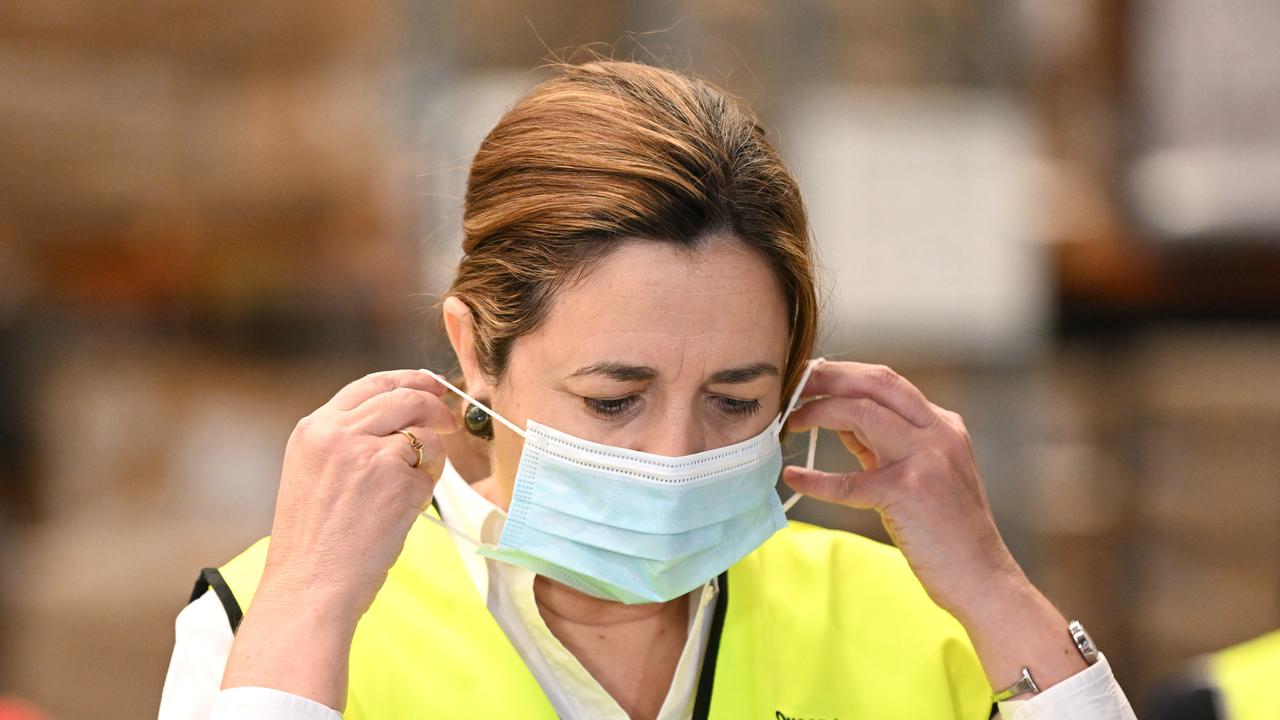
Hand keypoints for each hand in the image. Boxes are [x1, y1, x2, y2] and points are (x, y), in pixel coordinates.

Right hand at [260, 368, 456, 615]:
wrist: (310, 586)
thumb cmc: (314, 543)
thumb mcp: (313, 473)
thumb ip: (346, 441)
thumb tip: (400, 421)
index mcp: (314, 429)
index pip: (369, 385)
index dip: (407, 380)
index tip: (430, 385)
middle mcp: (338, 433)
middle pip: (404, 396)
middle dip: (435, 405)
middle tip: (449, 422)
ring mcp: (369, 453)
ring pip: (424, 433)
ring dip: (429, 458)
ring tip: (408, 492)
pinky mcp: (397, 479)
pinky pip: (430, 470)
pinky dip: (426, 489)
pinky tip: (402, 513)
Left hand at [783, 361, 1085, 694]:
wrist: (983, 577)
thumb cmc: (947, 530)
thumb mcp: (922, 472)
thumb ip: (884, 442)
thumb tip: (838, 416)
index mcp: (941, 425)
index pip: (886, 381)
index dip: (842, 374)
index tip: (809, 377)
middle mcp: (937, 432)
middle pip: (875, 382)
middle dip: (828, 376)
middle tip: (792, 381)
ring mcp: (925, 459)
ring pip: (861, 412)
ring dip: (817, 412)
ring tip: (787, 421)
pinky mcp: (908, 492)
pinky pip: (849, 481)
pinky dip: (816, 479)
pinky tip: (793, 478)